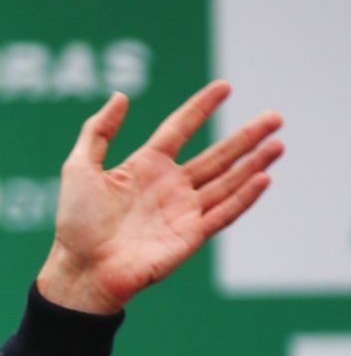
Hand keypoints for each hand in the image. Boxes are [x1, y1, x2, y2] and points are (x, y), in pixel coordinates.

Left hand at [36, 81, 282, 313]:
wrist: (83, 268)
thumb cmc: (76, 223)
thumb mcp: (79, 169)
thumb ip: (98, 132)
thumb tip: (121, 96)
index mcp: (144, 167)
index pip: (179, 129)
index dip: (200, 108)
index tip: (224, 87)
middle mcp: (168, 186)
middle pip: (216, 155)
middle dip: (246, 137)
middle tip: (274, 117)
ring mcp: (182, 211)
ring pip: (227, 182)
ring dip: (254, 163)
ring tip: (278, 143)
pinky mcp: (190, 235)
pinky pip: (223, 213)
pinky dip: (244, 197)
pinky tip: (263, 178)